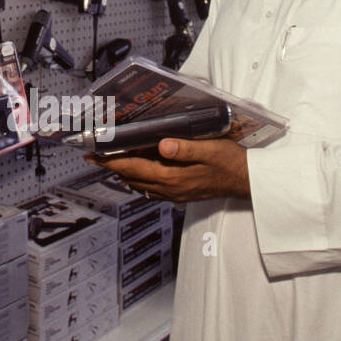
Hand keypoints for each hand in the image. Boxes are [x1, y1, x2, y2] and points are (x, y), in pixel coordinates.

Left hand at [86, 137, 249, 202]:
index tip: (94, 156)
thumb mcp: (211, 149)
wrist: (246, 181)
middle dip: (112, 167)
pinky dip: (140, 181)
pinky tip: (140, 174)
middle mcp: (169, 189)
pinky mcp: (180, 194)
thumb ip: (186, 148)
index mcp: (173, 176)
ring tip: (113, 163)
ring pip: (140, 186)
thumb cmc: (230, 162)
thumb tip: (162, 146)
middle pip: (132, 178)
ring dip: (125, 174)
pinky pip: (152, 190)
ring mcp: (174, 194)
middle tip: (97, 157)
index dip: (111, 162)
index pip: (133, 168)